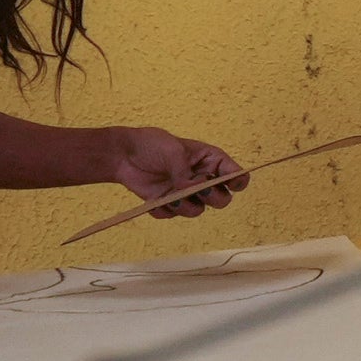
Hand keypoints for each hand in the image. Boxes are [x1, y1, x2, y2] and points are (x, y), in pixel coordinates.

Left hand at [104, 127, 246, 222]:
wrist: (122, 155)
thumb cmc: (151, 145)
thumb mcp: (172, 152)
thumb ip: (185, 173)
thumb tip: (191, 191)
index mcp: (210, 160)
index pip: (235, 174)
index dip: (238, 182)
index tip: (231, 185)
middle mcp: (201, 178)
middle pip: (222, 198)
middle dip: (213, 197)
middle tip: (199, 190)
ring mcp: (185, 192)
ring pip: (198, 210)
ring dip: (187, 206)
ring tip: (172, 197)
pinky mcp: (168, 203)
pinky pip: (173, 215)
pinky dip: (165, 210)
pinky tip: (154, 200)